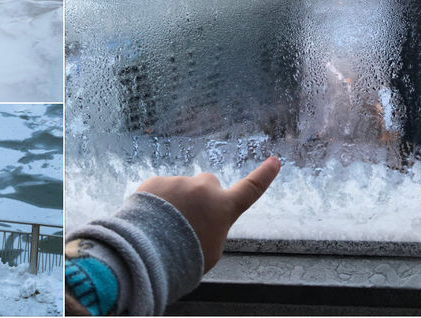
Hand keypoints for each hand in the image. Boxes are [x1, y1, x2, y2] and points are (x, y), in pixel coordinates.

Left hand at [136, 156, 279, 272]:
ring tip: (162, 228)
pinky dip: (154, 202)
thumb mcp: (211, 252)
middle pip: (208, 186)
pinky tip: (147, 220)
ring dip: (174, 202)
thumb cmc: (184, 259)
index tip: (274, 161)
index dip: (264, 176)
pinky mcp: (155, 181)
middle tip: (187, 221)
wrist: (147, 251)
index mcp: (224, 208)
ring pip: (180, 189)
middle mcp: (204, 189)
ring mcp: (178, 182)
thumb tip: (203, 220)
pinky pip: (158, 190)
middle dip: (201, 196)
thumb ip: (214, 229)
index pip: (250, 189)